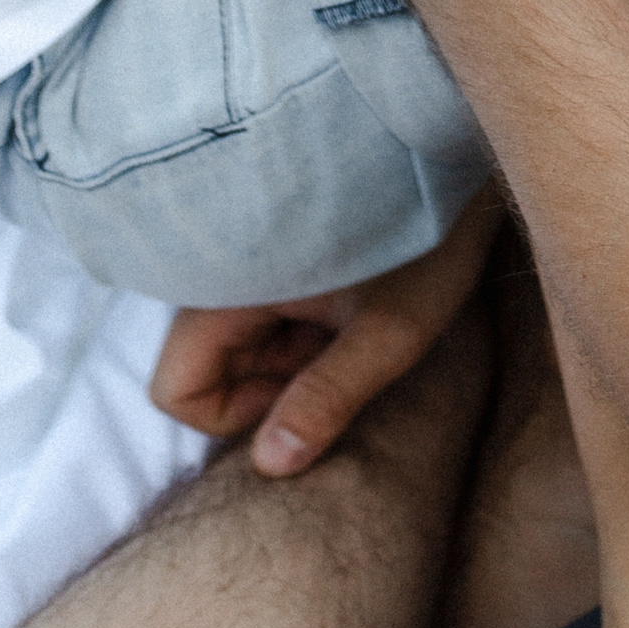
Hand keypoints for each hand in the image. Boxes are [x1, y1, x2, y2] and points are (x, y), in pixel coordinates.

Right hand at [150, 187, 503, 474]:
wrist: (452, 163)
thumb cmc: (428, 245)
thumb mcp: (389, 333)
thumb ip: (327, 398)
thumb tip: (270, 464)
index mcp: (228, 285)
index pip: (175, 389)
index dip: (236, 416)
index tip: (306, 392)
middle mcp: (219, 274)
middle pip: (206, 370)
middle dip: (270, 385)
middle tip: (340, 354)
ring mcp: (242, 267)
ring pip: (233, 348)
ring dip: (287, 359)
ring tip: (350, 326)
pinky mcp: (268, 262)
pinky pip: (257, 321)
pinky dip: (295, 333)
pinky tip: (346, 310)